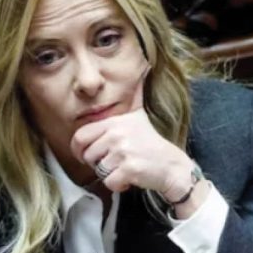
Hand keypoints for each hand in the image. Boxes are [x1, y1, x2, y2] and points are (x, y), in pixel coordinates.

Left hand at [69, 73, 192, 199]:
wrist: (173, 166)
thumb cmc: (151, 144)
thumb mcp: (139, 116)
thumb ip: (134, 95)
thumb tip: (145, 67)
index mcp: (115, 122)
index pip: (80, 136)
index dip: (79, 149)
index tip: (87, 155)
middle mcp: (117, 133)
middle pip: (87, 156)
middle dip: (97, 164)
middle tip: (114, 162)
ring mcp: (123, 151)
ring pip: (99, 170)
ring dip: (110, 175)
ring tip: (126, 167)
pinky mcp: (129, 168)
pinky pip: (109, 182)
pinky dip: (118, 185)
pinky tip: (131, 178)